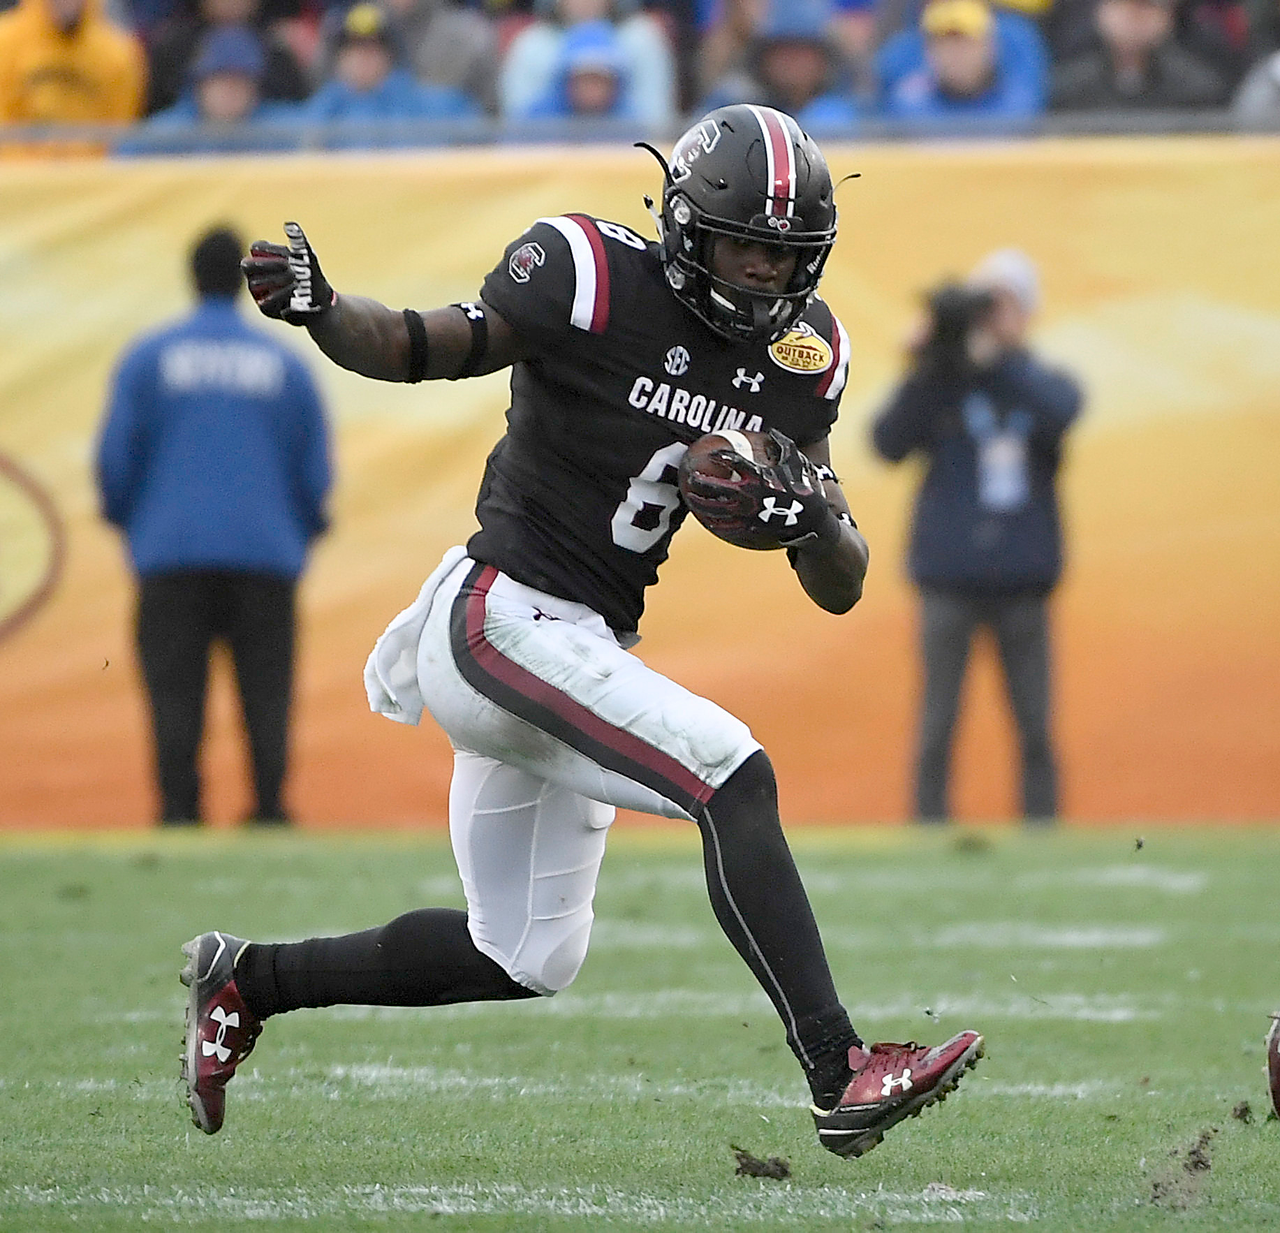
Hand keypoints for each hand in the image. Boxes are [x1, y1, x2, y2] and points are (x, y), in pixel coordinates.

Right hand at [241, 222, 334, 324]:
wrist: (321, 302)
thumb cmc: (312, 275)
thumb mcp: (308, 257)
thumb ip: (299, 240)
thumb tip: (289, 224)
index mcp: (264, 258)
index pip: (256, 248)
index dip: (267, 248)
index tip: (283, 251)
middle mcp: (256, 274)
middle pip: (248, 265)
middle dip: (267, 264)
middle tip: (287, 265)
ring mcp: (258, 292)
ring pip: (255, 283)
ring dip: (276, 279)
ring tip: (295, 278)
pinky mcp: (265, 308)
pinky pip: (265, 302)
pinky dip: (279, 295)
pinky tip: (292, 290)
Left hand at [684, 430, 837, 547]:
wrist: (810, 520)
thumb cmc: (803, 487)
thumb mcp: (796, 462)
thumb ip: (782, 445)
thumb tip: (771, 430)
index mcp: (759, 476)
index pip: (733, 463)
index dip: (721, 457)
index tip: (712, 455)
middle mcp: (749, 494)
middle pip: (717, 487)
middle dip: (701, 481)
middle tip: (692, 476)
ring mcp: (747, 513)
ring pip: (716, 509)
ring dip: (701, 502)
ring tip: (692, 497)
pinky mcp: (749, 528)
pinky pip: (727, 526)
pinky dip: (714, 522)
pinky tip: (707, 519)